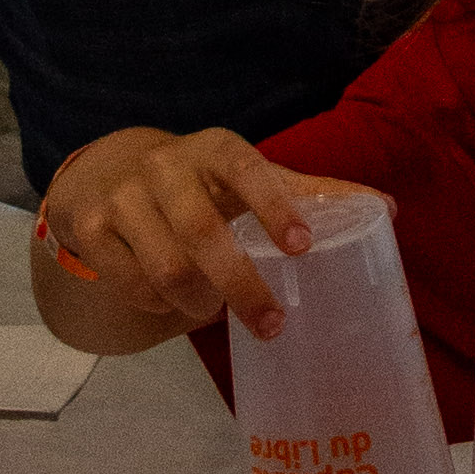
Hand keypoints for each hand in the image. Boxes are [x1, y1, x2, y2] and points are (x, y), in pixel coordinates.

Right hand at [36, 130, 354, 342]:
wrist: (103, 168)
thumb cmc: (197, 179)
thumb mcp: (247, 175)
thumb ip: (309, 192)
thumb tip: (386, 211)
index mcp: (216, 149)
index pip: (249, 169)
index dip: (276, 205)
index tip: (304, 246)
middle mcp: (165, 166)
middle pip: (202, 233)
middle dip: (241, 285)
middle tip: (273, 324)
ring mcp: (122, 197)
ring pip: (165, 267)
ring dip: (198, 303)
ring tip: (217, 312)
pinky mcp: (88, 227)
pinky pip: (130, 285)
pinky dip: (157, 306)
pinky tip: (172, 304)